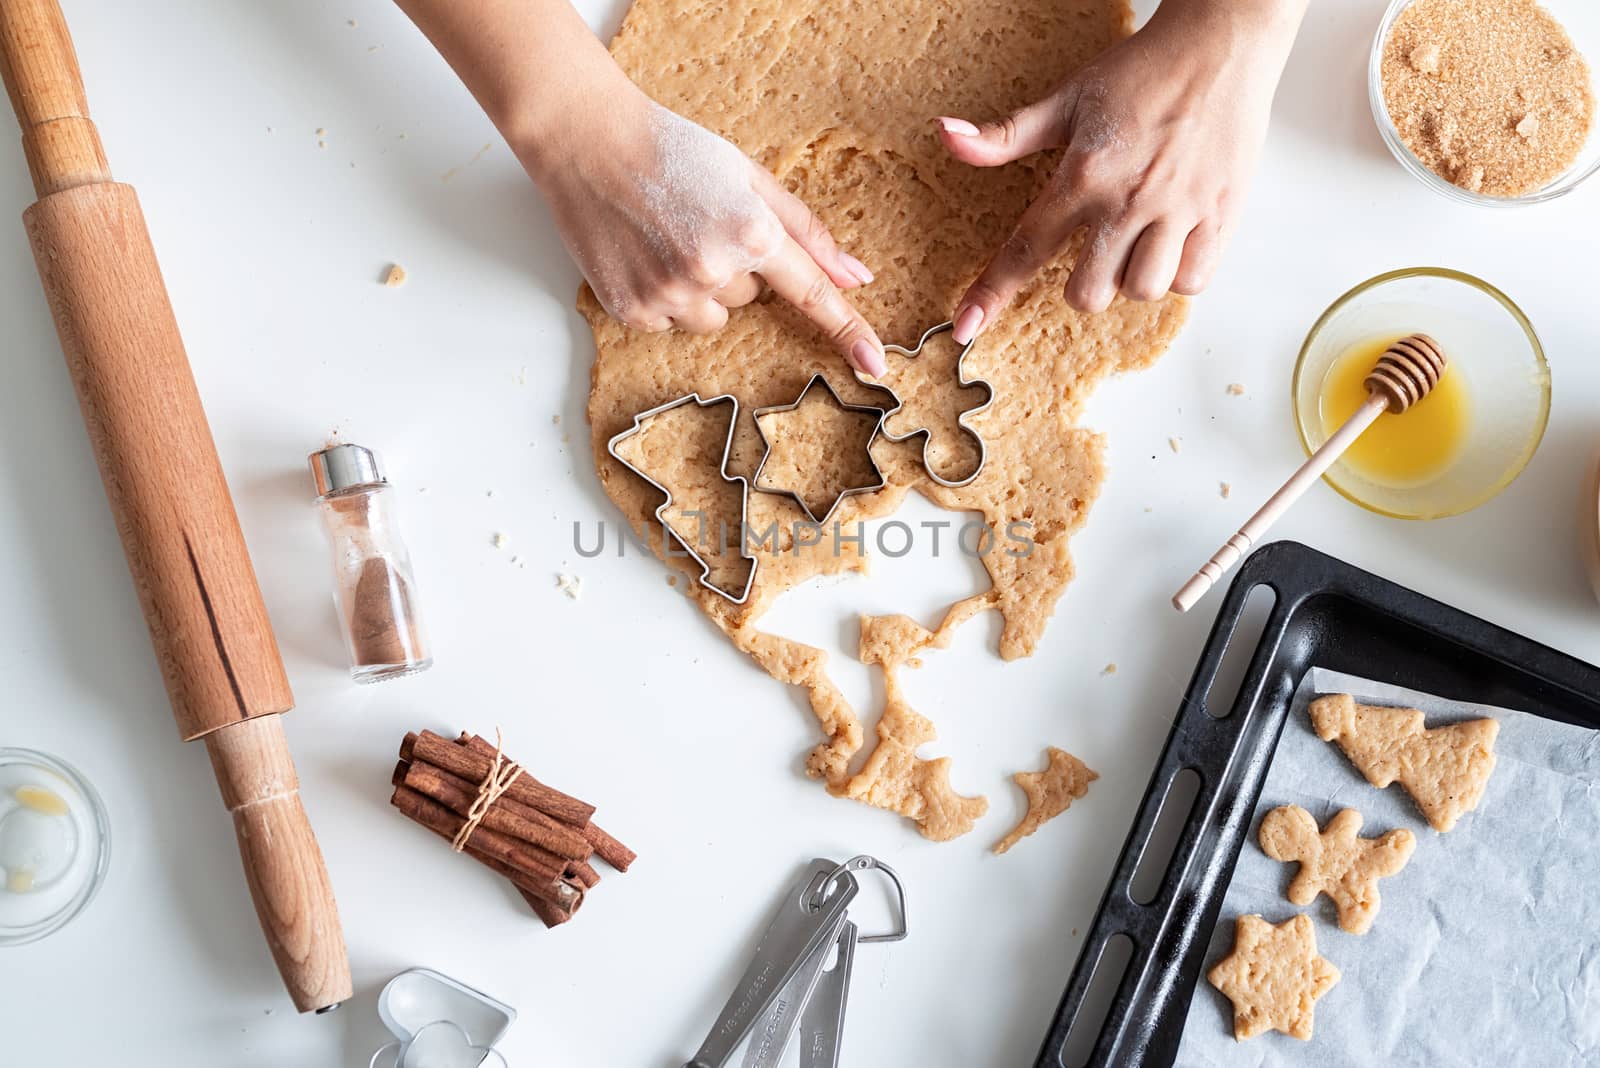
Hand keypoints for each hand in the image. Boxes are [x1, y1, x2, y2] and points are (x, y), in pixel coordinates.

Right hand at [523, 88, 885, 374]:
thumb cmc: (673, 150)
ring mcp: (669, 294)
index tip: (876, 364)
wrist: (587, 142)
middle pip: (753, 299)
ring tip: (668, 239)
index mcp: (750, 231)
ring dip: (702, 289)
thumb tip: (855, 277)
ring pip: (714, 317)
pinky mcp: (633, 311)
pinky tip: (643, 254)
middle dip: (736, 267)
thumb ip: (806, 230)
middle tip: (698, 222)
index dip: (848, 330)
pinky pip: (671, 323)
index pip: (811, 293)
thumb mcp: (750, 177)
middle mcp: (713, 270)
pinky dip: (663, 296)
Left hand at [936, 0, 1305, 340]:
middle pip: (1088, 294)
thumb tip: (948, 135)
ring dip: (1133, 278)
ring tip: (1138, 242)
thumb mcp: (1066, 100)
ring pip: (1142, 291)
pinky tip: (1173, 241)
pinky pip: (1192, 280)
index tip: (967, 327)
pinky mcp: (1220, 214)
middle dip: (1084, 285)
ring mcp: (1178, 210)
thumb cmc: (1143, 71)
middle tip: (1095, 251)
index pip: (1025, 249)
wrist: (1220, 44)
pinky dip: (1179, 273)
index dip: (992, 293)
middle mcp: (1129, 199)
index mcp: (1084, 174)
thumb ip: (1006, 134)